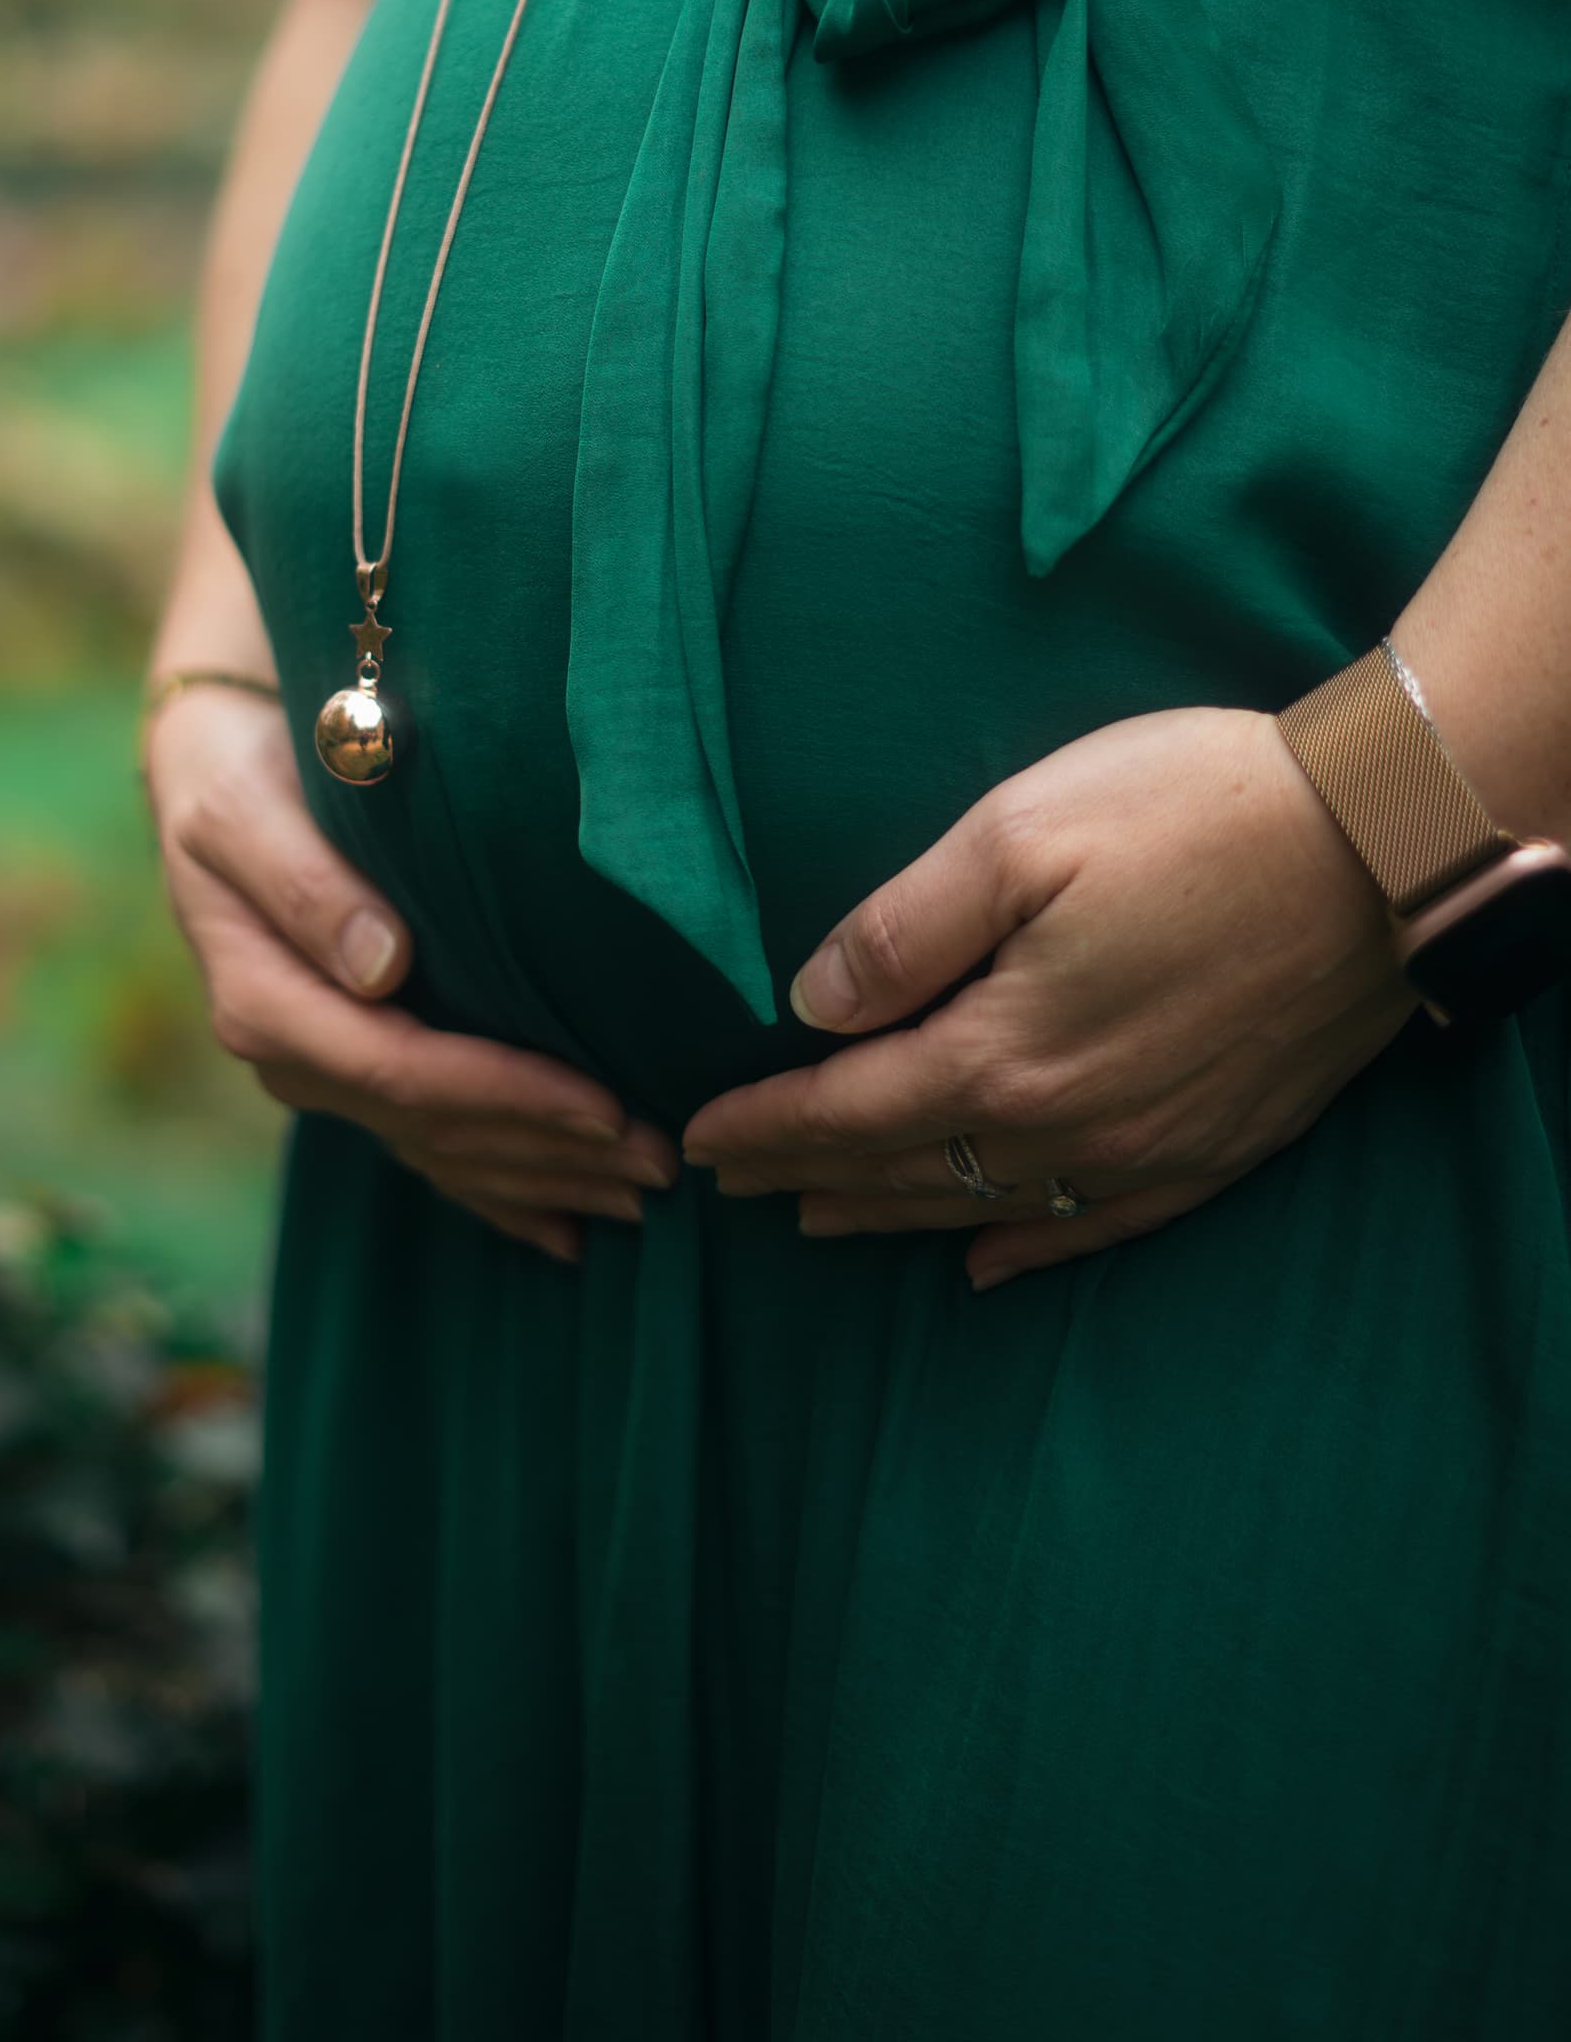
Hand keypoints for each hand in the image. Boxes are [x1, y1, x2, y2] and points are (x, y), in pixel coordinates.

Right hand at [149, 682, 673, 1261]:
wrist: (213, 773)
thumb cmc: (241, 774)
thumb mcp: (248, 811)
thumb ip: (305, 883)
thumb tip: (381, 965)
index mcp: (265, 1000)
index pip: (401, 1071)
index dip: (506, 1096)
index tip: (605, 1107)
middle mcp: (294, 1055)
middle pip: (433, 1129)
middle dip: (549, 1153)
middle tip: (662, 1163)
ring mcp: (323, 1072)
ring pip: (441, 1152)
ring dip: (543, 1179)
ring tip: (645, 1195)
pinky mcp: (352, 1070)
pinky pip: (427, 1150)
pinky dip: (498, 1191)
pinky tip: (564, 1230)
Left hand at [680, 706, 1412, 1287]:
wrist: (1382, 849)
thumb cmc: (1193, 814)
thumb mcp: (1019, 833)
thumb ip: (903, 929)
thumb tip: (811, 1004)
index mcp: (1002, 1052)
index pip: (847, 1109)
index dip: (764, 1126)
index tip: (697, 1139)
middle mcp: (1067, 1129)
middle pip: (906, 1171)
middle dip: (811, 1174)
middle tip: (733, 1185)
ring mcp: (1148, 1151)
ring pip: (988, 1209)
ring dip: (896, 1216)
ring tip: (825, 1218)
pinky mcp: (1215, 1150)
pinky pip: (1098, 1230)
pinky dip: (1027, 1249)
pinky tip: (989, 1265)